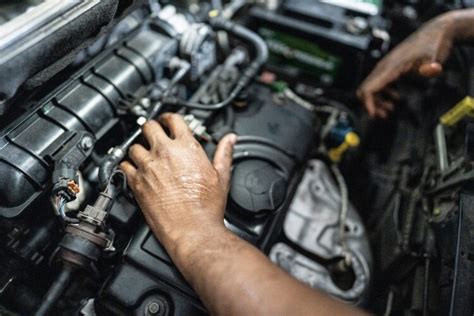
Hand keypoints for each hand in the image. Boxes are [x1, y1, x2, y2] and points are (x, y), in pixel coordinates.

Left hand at [120, 113, 236, 247]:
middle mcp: (165, 153)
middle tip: (154, 134)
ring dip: (139, 148)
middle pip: (149, 126)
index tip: (168, 121)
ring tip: (145, 154)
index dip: (169, 118)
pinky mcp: (137, 182)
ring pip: (134, 146)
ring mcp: (149, 167)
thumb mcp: (222, 176)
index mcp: (187, 147)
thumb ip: (224, 153)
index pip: (173, 119)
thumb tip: (230, 139)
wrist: (193, 229)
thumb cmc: (207, 207)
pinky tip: (134, 169)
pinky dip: (128, 165)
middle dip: (152, 128)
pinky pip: (124, 165)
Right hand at [357, 12, 454, 117]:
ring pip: (371, 87)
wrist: (434, 32)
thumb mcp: (433, 55)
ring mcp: (385, 67)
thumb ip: (431, 65)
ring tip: (388, 111)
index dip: (367, 103)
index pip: (369, 87)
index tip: (373, 114)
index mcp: (389, 66)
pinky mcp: (390, 68)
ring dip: (376, 101)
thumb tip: (431, 70)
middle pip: (365, 89)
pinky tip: (394, 99)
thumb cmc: (431, 42)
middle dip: (370, 104)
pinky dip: (382, 94)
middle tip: (381, 115)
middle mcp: (384, 66)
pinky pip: (379, 84)